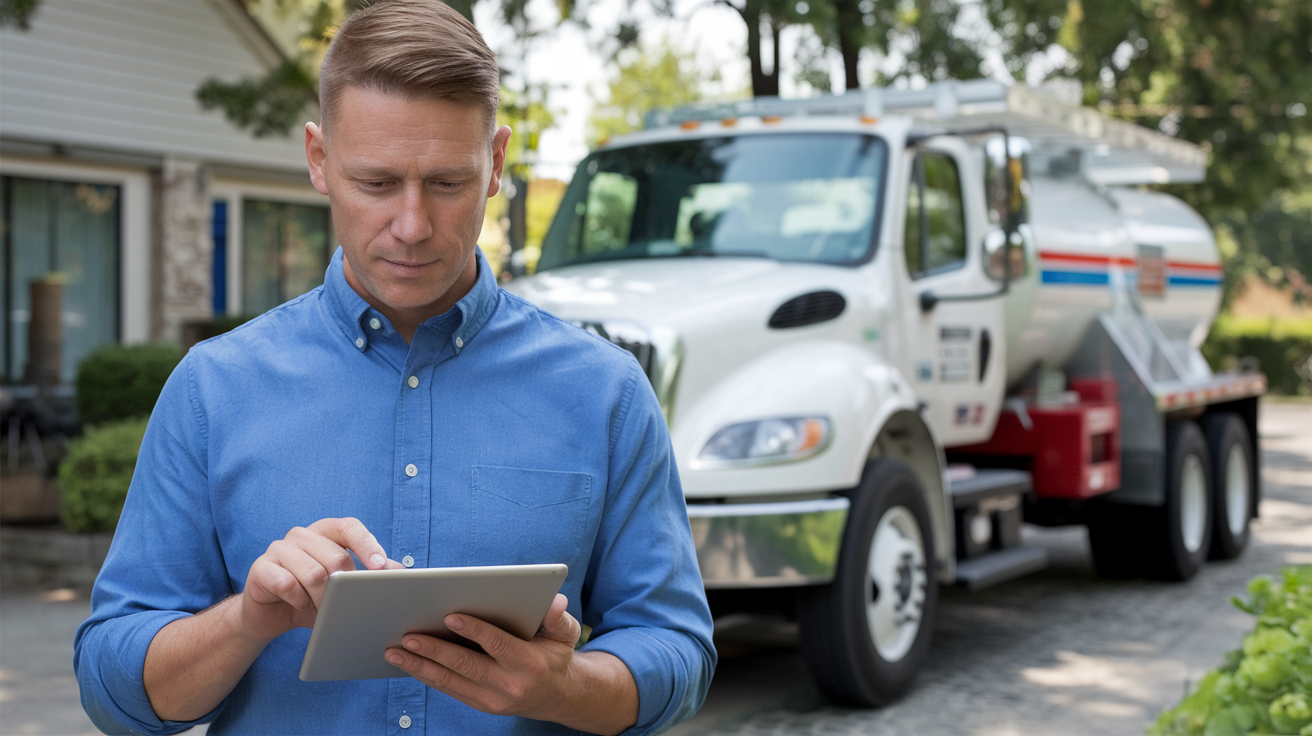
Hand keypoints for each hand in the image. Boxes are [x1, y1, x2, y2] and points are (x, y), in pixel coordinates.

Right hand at [237, 517, 400, 641]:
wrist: (271, 615)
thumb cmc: (312, 596)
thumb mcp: (343, 585)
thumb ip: (369, 574)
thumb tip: (402, 572)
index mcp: (324, 532)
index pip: (349, 527)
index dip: (367, 545)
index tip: (381, 568)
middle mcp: (301, 535)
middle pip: (335, 555)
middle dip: (346, 585)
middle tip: (349, 603)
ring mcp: (278, 549)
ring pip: (313, 572)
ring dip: (323, 598)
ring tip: (324, 610)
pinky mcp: (261, 568)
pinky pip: (287, 583)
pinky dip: (299, 601)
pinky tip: (300, 606)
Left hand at [384, 594, 638, 732]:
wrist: (558, 696)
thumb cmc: (556, 656)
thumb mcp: (566, 635)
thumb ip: (559, 618)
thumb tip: (556, 601)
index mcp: (529, 663)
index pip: (497, 644)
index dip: (474, 631)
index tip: (450, 616)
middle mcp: (509, 685)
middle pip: (465, 666)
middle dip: (434, 650)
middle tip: (407, 635)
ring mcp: (492, 699)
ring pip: (450, 682)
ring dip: (419, 666)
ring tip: (394, 651)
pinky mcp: (480, 705)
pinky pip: (449, 689)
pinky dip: (426, 675)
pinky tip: (408, 662)